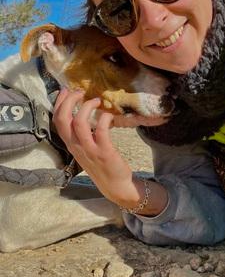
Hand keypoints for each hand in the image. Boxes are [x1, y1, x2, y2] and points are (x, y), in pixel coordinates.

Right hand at [53, 88, 168, 214]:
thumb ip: (82, 134)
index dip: (59, 104)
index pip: (57, 121)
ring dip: (86, 107)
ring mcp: (89, 150)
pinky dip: (103, 119)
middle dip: (69, 101)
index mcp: (71, 145)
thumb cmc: (101, 165)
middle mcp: (76, 147)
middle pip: (63, 120)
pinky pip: (100, 131)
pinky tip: (108, 115)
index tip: (65, 90)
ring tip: (96, 100)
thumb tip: (84, 113)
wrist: (115, 186)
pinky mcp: (104, 152)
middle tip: (79, 91)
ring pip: (79, 123)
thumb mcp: (86, 149)